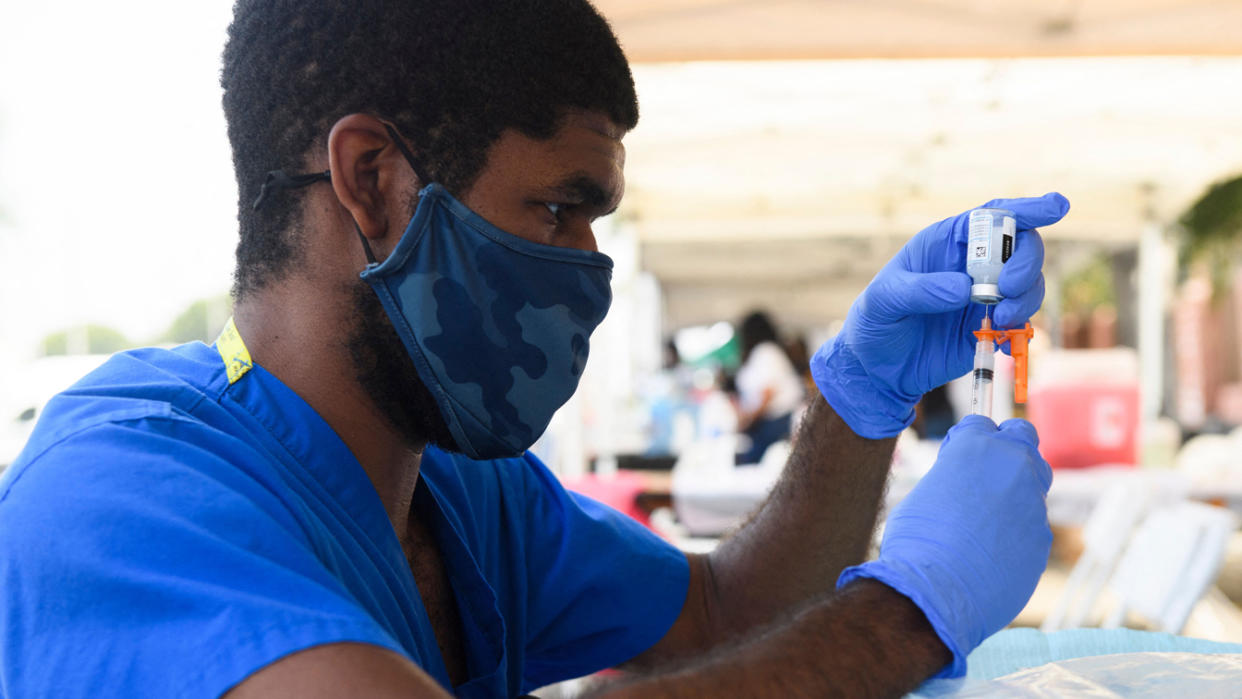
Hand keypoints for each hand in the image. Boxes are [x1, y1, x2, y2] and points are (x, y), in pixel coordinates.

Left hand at [811, 193, 1068, 437]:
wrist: (877, 369)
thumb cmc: (875, 323)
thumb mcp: (884, 301)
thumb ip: (920, 290)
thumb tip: (964, 288)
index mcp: (945, 242)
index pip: (992, 216)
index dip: (1026, 208)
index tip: (1056, 207)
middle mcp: (971, 264)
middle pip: (1021, 247)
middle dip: (1026, 263)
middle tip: (1006, 288)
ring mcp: (985, 295)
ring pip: (1028, 284)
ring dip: (1025, 298)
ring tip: (998, 320)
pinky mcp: (991, 327)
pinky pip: (1022, 320)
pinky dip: (1022, 328)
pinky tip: (1005, 343)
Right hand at [838, 416, 1052, 676]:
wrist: (939, 592)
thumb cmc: (916, 542)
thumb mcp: (924, 494)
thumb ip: (952, 480)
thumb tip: (961, 487)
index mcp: (976, 446)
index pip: (981, 421)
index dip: (967, 439)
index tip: (957, 457)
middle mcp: (1012, 465)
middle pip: (1023, 435)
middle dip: (1007, 446)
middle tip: (984, 472)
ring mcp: (1032, 500)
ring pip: (1033, 481)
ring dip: (1015, 489)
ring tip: (986, 515)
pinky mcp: (1042, 536)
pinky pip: (1031, 522)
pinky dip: (1016, 529)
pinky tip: (991, 550)